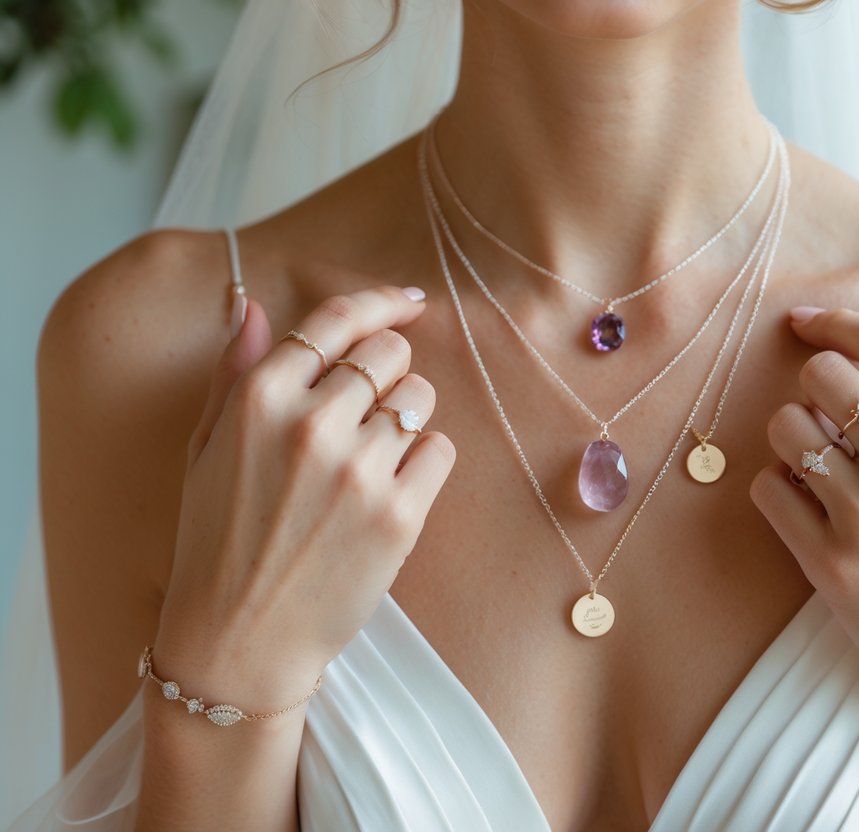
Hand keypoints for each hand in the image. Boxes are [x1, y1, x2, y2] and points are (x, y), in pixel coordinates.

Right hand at [155, 286, 455, 709]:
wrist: (239, 639)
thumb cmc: (217, 540)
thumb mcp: (203, 449)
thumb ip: (234, 373)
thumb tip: (252, 306)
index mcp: (260, 398)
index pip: (336, 319)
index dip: (381, 302)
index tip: (408, 303)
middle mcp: (312, 424)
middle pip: (390, 354)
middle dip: (389, 371)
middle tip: (370, 410)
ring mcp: (359, 470)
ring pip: (421, 398)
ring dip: (406, 418)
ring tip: (371, 461)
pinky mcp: (400, 514)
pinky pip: (441, 449)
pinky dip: (425, 461)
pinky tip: (390, 490)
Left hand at [750, 292, 858, 746]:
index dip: (834, 319)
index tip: (805, 321)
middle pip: (820, 376)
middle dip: (816, 387)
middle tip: (831, 418)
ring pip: (785, 429)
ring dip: (792, 438)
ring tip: (820, 465)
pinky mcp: (828, 562)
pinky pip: (768, 490)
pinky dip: (777, 490)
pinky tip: (807, 506)